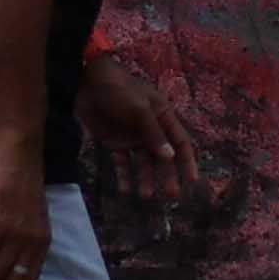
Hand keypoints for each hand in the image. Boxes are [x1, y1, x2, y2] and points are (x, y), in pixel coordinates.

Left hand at [75, 52, 194, 195]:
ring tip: (145, 195)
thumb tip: (170, 157)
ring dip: (146, 179)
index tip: (191, 180)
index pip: (180, 142)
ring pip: (144, 163)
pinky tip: (125, 190)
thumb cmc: (119, 90)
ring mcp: (133, 137)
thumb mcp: (140, 109)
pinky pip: (123, 163)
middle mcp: (151, 129)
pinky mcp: (115, 143)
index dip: (187, 161)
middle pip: (163, 156)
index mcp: (163, 116)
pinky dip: (125, 176)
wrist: (87, 84)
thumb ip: (154, 133)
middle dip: (168, 175)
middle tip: (171, 195)